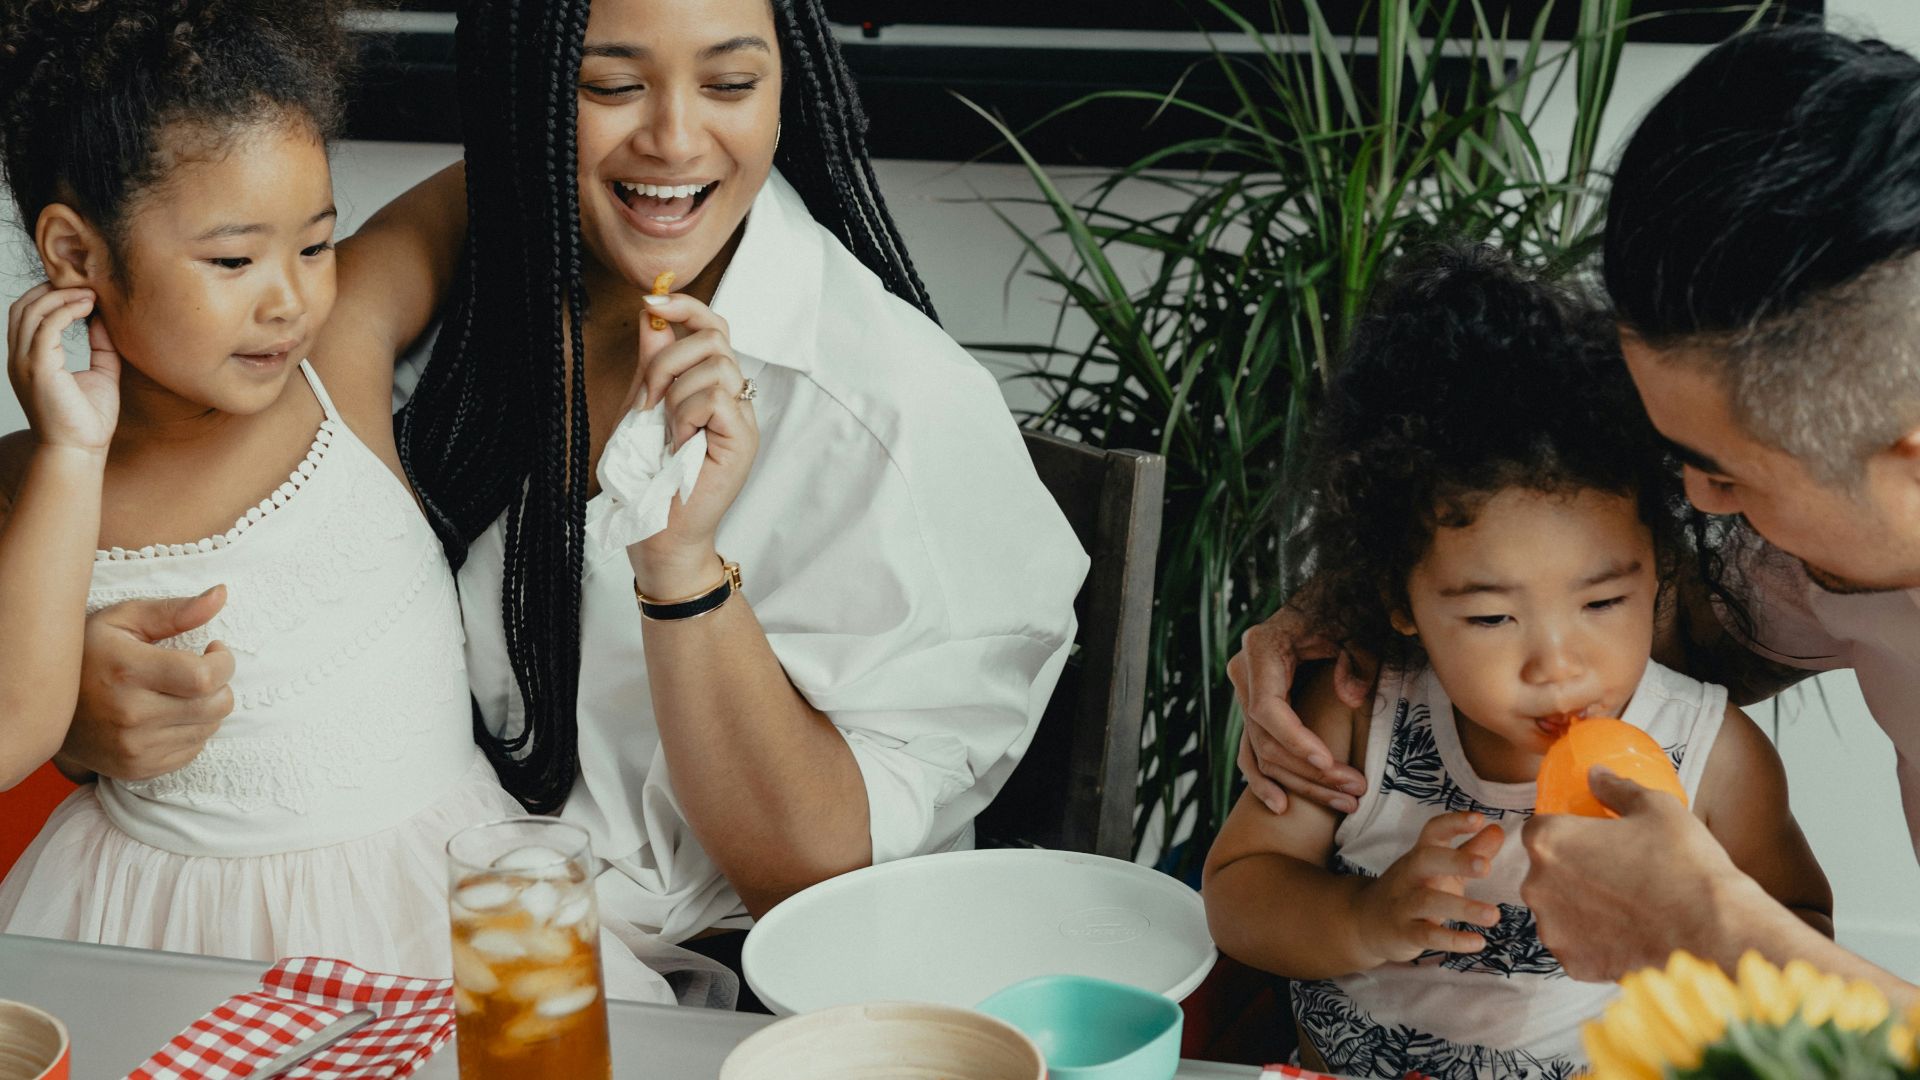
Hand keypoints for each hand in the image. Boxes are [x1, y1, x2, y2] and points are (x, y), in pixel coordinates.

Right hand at [7, 284, 118, 453]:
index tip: (83, 290)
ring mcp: (25, 362)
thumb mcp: (101, 373)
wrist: (80, 451)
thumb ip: (101, 346)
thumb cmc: (89, 420)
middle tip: (86, 284)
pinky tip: (88, 307)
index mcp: (29, 359)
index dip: (50, 296)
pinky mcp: (38, 367)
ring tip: (91, 293)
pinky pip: (46, 326)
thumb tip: (106, 318)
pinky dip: (65, 310)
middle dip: (52, 289)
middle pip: (24, 307)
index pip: (28, 315)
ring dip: (61, 296)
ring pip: (32, 311)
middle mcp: (20, 358)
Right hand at [63, 588, 234, 780]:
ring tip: (181, 692)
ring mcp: (132, 747)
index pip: (203, 677)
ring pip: (208, 729)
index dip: (223, 662)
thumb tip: (222, 594)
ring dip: (207, 708)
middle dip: (221, 684)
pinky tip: (169, 715)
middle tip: (202, 670)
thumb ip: (175, 610)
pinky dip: (191, 731)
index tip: (213, 649)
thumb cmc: (90, 653)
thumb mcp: (123, 619)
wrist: (46, 707)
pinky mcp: (136, 768)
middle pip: (214, 706)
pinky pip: (192, 751)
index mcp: (127, 672)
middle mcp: (130, 714)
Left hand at [626, 292, 759, 597]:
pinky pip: (716, 398)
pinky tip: (680, 441)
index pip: (714, 327)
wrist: (659, 533)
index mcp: (714, 385)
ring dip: (675, 394)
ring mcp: (744, 418)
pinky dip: (687, 415)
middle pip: (715, 337)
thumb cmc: (649, 479)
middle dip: (668, 359)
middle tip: (647, 400)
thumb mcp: (642, 406)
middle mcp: (736, 397)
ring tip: (666, 431)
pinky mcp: (743, 439)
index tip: (651, 301)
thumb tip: (651, 312)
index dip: (686, 307)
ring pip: (715, 366)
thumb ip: (651, 361)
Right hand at [1229, 604, 1375, 814]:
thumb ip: (1357, 659)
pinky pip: (1251, 752)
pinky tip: (1282, 806)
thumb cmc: (1343, 609)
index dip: (1295, 740)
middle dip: (1310, 771)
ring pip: (1261, 753)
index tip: (1328, 762)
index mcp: (1261, 648)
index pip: (1267, 708)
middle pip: (1266, 738)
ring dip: (1300, 783)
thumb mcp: (1356, 626)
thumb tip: (1352, 700)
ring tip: (1344, 802)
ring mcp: (1245, 693)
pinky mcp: (1253, 709)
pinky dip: (1264, 781)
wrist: (1327, 598)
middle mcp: (1244, 673)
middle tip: (1355, 790)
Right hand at [1354, 811, 1504, 964]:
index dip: (1454, 823)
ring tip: (1494, 915)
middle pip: (1426, 860)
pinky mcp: (1404, 933)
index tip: (1479, 819)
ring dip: (1462, 907)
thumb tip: (1498, 830)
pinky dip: (1453, 939)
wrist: (1365, 921)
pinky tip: (1478, 942)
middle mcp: (1409, 875)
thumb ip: (1470, 851)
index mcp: (1421, 855)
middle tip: (1486, 867)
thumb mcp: (1440, 869)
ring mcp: (1403, 904)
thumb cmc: (1412, 890)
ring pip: (1428, 901)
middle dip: (1456, 861)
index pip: (1433, 831)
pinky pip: (1427, 935)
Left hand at [1522, 767, 1752, 980]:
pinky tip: (1628, 935)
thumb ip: (1615, 787)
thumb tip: (1595, 774)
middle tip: (1617, 875)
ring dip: (1581, 908)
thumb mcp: (1656, 807)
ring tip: (1626, 908)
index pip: (1540, 829)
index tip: (1595, 841)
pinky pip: (1576, 946)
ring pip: (1558, 911)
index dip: (1567, 833)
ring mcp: (1552, 929)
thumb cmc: (1684, 863)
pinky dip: (1595, 943)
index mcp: (1549, 840)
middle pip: (1545, 872)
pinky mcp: (1572, 964)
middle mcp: (1537, 885)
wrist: (1713, 933)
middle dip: (1572, 872)